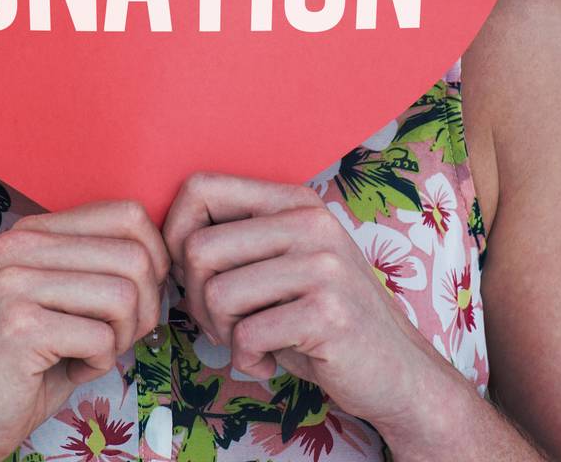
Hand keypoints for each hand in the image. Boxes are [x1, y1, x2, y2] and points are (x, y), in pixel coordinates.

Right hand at [0, 198, 169, 461]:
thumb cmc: (20, 368)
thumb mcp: (58, 302)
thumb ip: (97, 271)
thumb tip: (165, 261)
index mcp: (32, 231)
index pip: (125, 213)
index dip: (154, 257)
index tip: (144, 295)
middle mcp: (20, 245)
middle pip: (134, 255)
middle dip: (147, 305)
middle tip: (123, 336)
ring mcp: (16, 283)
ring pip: (124, 294)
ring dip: (125, 336)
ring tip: (96, 353)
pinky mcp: (20, 327)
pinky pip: (101, 338)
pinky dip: (101, 362)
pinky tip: (73, 369)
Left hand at [161, 171, 466, 451]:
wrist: (398, 371)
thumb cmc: (323, 318)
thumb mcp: (285, 263)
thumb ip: (238, 241)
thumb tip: (162, 242)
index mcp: (293, 201)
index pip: (201, 187)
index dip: (175, 233)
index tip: (190, 274)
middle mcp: (309, 223)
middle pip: (199, 248)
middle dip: (196, 300)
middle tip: (223, 324)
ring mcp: (322, 265)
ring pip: (217, 295)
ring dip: (221, 333)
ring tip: (249, 341)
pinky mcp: (327, 313)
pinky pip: (246, 336)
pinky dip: (247, 360)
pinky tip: (270, 361)